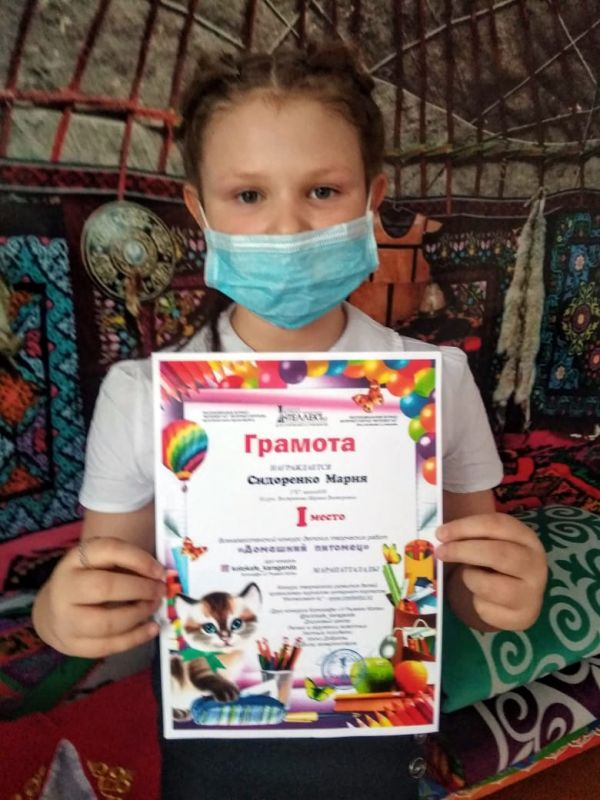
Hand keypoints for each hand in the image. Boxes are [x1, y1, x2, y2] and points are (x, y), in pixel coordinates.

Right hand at [32, 537, 165, 657]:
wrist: (51, 611)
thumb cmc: (86, 580)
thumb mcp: (100, 562)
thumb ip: (126, 563)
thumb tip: (159, 575)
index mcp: (74, 559)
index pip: (108, 550)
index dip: (139, 559)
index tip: (160, 571)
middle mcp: (65, 588)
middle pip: (105, 587)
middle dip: (140, 589)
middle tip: (160, 591)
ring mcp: (65, 620)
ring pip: (107, 622)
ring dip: (139, 614)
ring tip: (155, 606)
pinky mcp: (73, 645)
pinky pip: (108, 646)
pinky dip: (135, 638)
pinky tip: (152, 628)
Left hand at [435, 513, 547, 631]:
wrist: (520, 596)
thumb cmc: (498, 563)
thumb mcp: (491, 543)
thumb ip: (472, 537)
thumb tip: (441, 537)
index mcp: (527, 538)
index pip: (497, 525)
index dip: (466, 527)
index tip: (440, 533)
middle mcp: (535, 564)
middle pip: (498, 554)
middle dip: (463, 551)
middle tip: (441, 552)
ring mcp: (532, 593)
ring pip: (490, 585)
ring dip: (470, 578)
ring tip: (470, 576)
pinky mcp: (522, 617)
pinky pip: (486, 609)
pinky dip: (476, 601)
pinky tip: (483, 597)